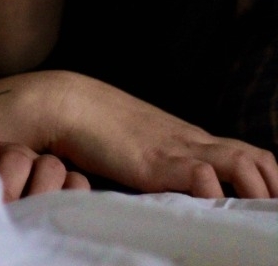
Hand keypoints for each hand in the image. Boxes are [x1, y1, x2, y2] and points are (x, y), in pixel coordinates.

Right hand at [0, 70, 277, 197]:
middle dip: (271, 189)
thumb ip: (160, 162)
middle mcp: (192, 141)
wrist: (66, 102)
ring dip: (257, 194)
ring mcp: (177, 149)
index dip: (267, 181)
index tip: (269, 203)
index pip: (249, 155)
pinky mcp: (157, 163)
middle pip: (259, 161)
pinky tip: (215, 212)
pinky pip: (207, 178)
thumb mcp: (140, 145)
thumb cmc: (96, 127)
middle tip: (268, 216)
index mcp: (190, 139)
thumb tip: (178, 187)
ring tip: (253, 220)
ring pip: (245, 166)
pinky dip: (219, 197)